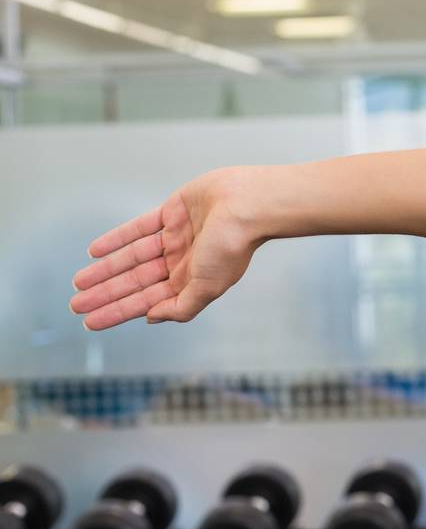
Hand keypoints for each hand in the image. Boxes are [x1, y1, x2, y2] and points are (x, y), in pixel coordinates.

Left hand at [70, 168, 261, 329]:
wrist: (246, 206)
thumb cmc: (232, 248)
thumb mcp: (207, 288)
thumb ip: (181, 307)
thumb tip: (151, 317)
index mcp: (191, 283)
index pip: (146, 301)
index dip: (117, 311)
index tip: (91, 322)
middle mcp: (181, 263)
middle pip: (134, 282)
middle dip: (105, 294)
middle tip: (76, 305)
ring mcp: (175, 239)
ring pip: (131, 258)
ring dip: (105, 270)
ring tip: (79, 282)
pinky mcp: (171, 214)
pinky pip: (138, 229)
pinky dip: (117, 239)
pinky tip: (95, 250)